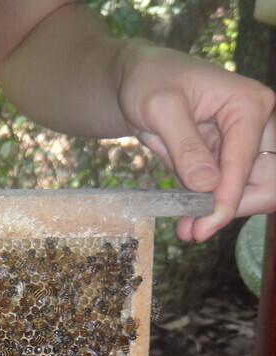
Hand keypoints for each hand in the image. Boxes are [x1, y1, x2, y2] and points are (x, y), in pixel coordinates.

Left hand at [117, 44, 275, 241]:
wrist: (134, 80)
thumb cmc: (147, 81)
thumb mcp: (160, 107)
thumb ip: (185, 145)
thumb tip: (206, 184)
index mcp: (249, 104)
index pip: (245, 163)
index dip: (228, 198)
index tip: (204, 226)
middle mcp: (256, 122)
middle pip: (264, 179)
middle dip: (232, 208)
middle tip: (194, 232)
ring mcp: (243, 141)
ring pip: (248, 189)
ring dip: (219, 211)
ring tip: (186, 230)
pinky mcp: (226, 155)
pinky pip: (225, 187)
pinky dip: (209, 204)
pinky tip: (187, 217)